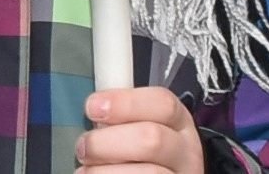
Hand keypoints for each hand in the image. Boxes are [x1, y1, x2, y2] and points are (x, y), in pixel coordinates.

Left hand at [78, 86, 202, 171]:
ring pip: (149, 173)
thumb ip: (122, 117)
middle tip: (83, 148)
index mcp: (178, 122)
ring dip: (106, 171)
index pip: (162, 103)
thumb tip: (93, 110)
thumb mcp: (138, 127)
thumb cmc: (139, 153)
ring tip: (86, 171)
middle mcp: (185, 151)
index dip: (124, 103)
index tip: (92, 108)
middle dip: (108, 142)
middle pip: (151, 139)